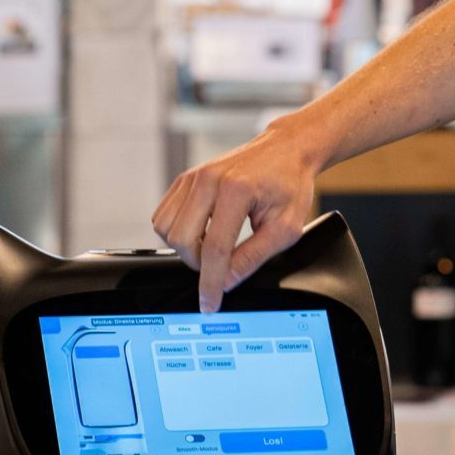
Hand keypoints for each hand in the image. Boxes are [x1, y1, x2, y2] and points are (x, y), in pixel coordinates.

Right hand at [153, 120, 322, 314]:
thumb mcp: (286, 227)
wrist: (287, 150)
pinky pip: (164, 214)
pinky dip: (178, 231)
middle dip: (197, 263)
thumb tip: (227, 283)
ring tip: (214, 245)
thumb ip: (254, 257)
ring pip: (165, 228)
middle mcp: (208, 179)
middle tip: (223, 264)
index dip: (211, 282)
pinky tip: (203, 231)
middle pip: (181, 239)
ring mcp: (193, 176)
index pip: (214, 249)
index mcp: (236, 190)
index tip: (210, 304)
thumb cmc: (290, 184)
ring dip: (185, 247)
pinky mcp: (185, 178)